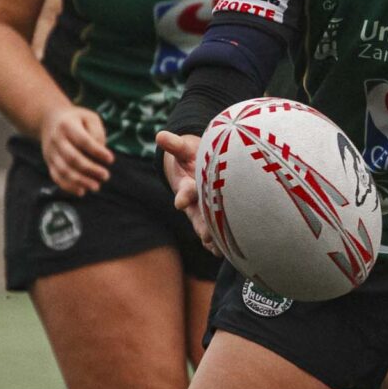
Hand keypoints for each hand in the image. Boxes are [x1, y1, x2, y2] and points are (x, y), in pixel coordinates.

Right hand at [40, 106, 111, 195]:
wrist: (50, 120)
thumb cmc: (76, 120)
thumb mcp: (90, 118)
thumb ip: (97, 133)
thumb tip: (100, 152)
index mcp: (67, 125)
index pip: (83, 141)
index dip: (97, 152)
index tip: (111, 159)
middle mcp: (56, 139)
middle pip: (72, 158)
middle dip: (90, 169)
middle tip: (106, 176)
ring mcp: (50, 152)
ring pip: (64, 170)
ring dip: (81, 181)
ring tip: (96, 187)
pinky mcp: (49, 162)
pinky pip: (56, 177)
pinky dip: (68, 187)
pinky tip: (82, 191)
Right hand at [156, 131, 216, 251]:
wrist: (196, 167)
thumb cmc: (192, 156)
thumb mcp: (184, 149)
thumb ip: (174, 144)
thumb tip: (160, 135)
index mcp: (188, 185)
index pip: (185, 191)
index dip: (183, 195)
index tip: (180, 201)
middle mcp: (194, 203)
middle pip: (196, 215)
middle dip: (201, 224)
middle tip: (205, 235)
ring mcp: (204, 212)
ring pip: (206, 227)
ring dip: (212, 238)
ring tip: (218, 249)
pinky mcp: (214, 217)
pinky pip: (216, 233)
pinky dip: (221, 243)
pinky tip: (227, 253)